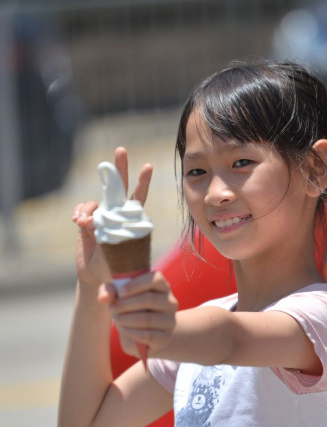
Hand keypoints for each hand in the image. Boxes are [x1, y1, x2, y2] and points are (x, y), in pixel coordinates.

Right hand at [72, 147, 152, 286]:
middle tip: (121, 150)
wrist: (99, 276)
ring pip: (95, 201)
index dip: (143, 182)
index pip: (139, 197)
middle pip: (119, 186)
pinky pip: (82, 210)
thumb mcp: (121, 256)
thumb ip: (110, 239)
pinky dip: (79, 213)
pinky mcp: (86, 221)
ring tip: (85, 224)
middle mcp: (117, 213)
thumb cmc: (118, 269)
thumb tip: (95, 224)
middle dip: (120, 167)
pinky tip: (78, 222)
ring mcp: (102, 216)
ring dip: (88, 209)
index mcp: (131, 219)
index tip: (148, 166)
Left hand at [100, 271, 176, 356]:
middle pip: (149, 299)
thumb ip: (110, 291)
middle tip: (112, 308)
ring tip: (117, 319)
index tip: (120, 292)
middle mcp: (170, 302)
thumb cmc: (132, 308)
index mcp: (162, 286)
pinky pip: (148, 335)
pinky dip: (132, 332)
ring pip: (147, 319)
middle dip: (126, 304)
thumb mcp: (120, 297)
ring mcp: (170, 320)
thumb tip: (103, 297)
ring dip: (126, 319)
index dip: (136, 285)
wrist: (146, 332)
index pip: (155, 279)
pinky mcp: (165, 337)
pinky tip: (125, 329)